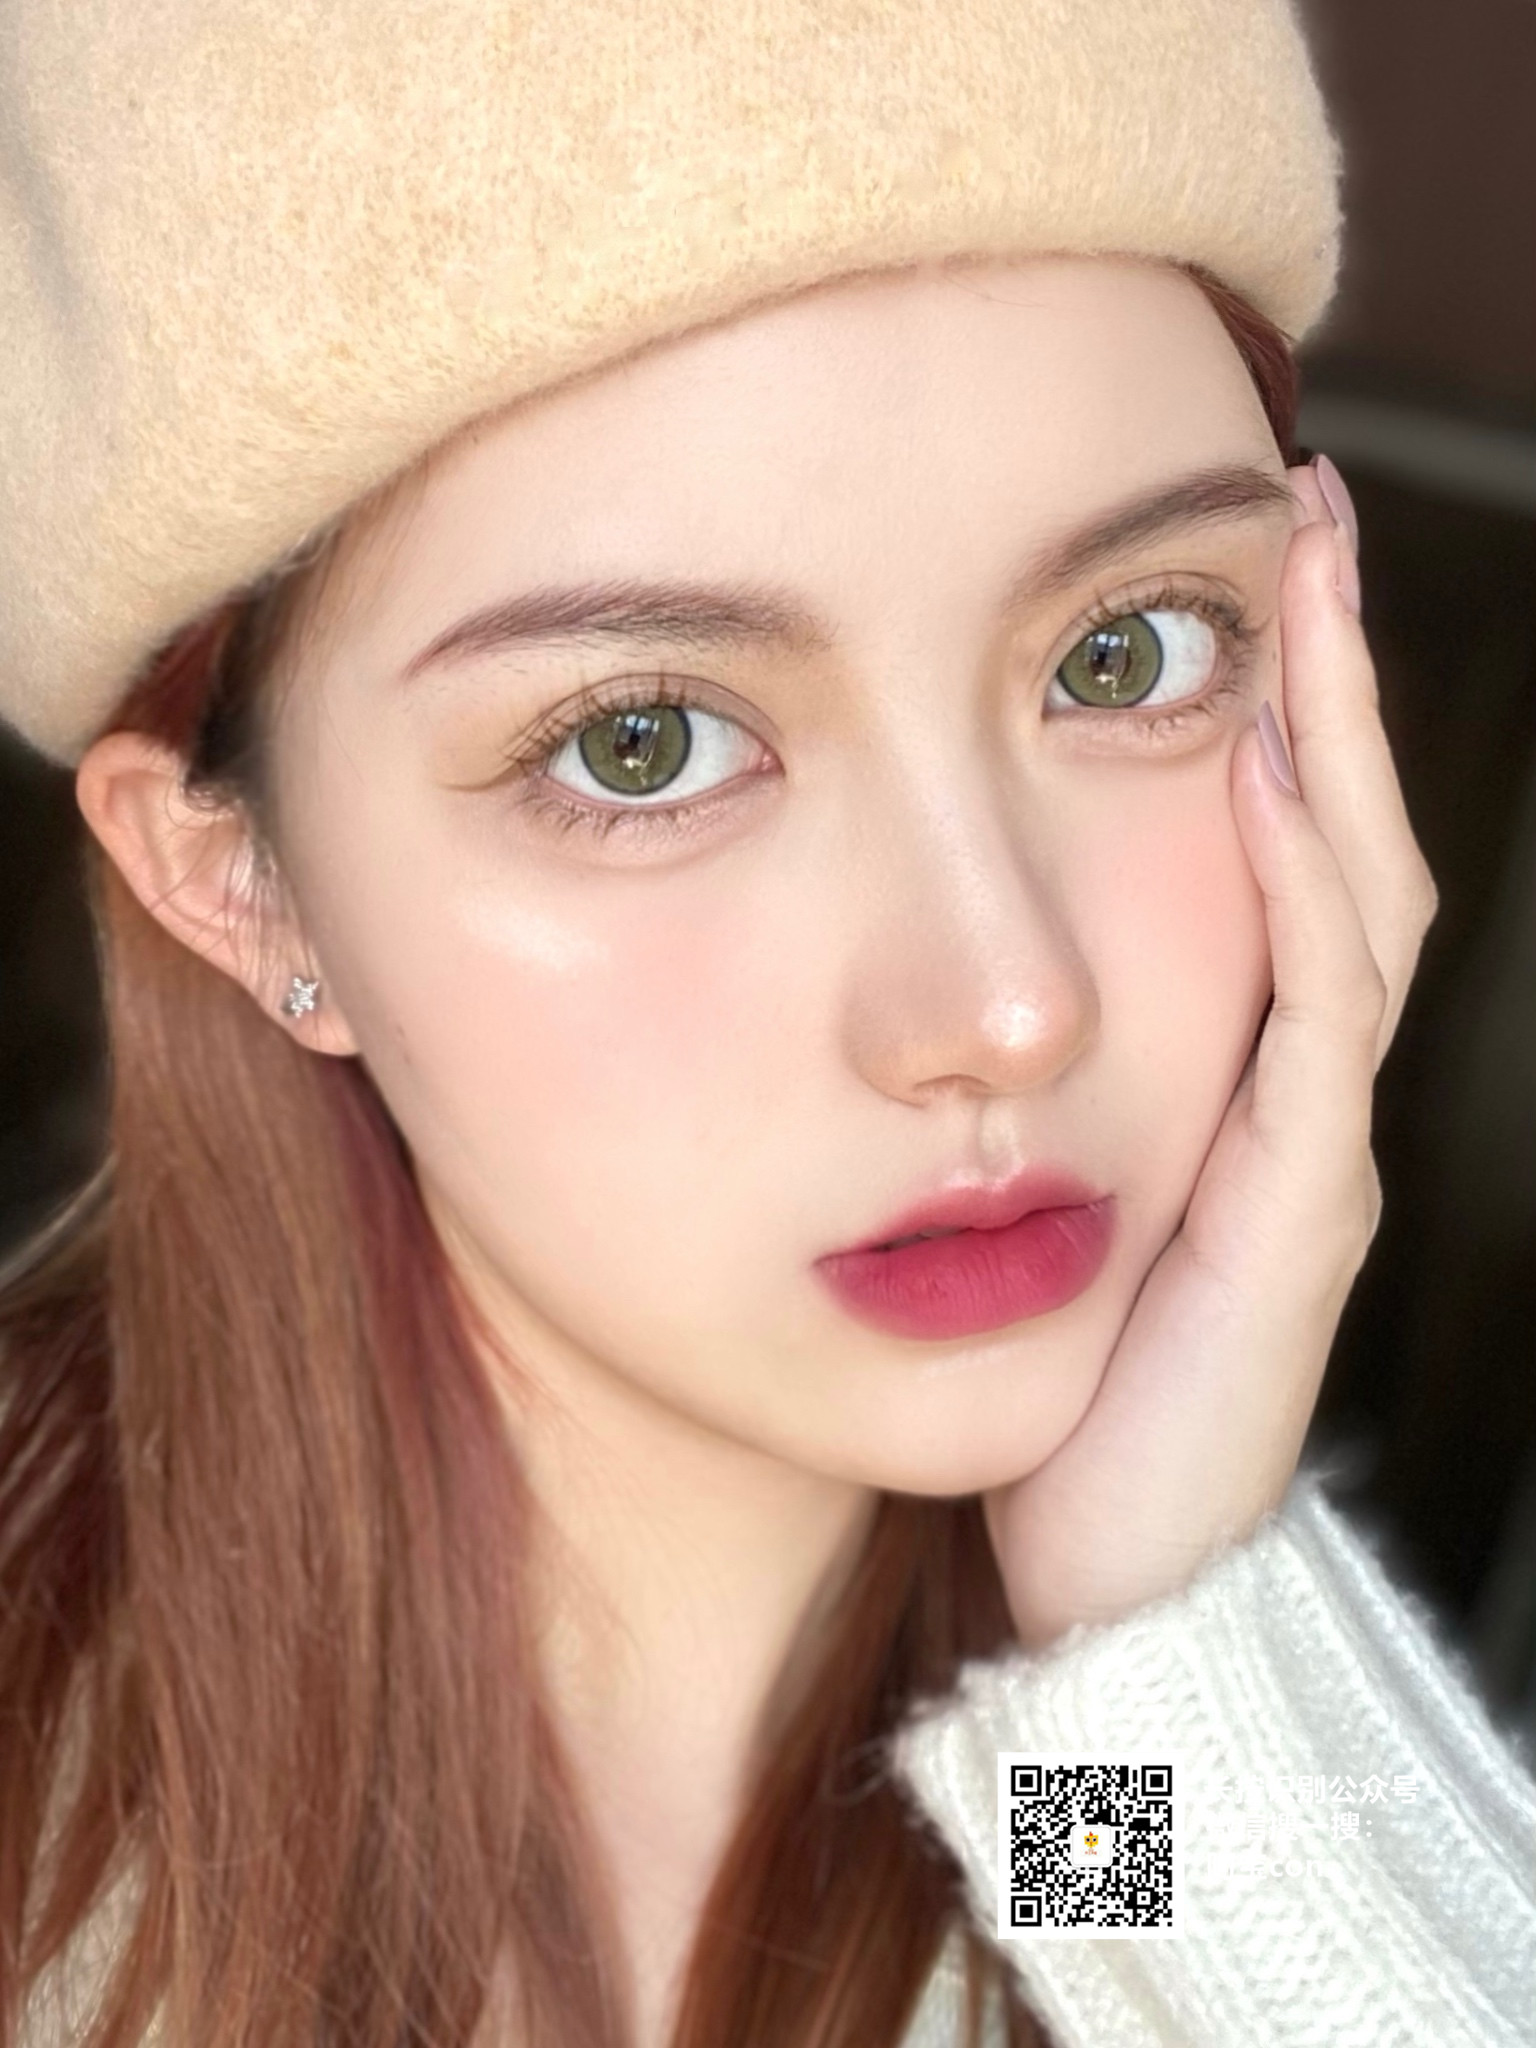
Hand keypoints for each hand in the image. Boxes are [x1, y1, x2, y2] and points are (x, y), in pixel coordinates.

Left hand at [983, 460, 1439, 1651]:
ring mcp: (1288, 1138)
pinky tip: (1250, 764)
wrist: (1057, 1560)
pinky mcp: (1290, 1216)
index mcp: (1185, 1056)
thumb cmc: (978, 1370)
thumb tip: (782, 901)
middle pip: (1312, 830)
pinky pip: (1310, 1018)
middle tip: (1292, 494)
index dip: (1238, 688)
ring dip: (1321, 725)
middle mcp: (1259, 1078)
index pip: (1239, 833)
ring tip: (1298, 563)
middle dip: (1310, 661)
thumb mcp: (932, 1171)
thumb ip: (896, 1044)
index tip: (1203, 541)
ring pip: (1335, 893)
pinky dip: (1297, 885)